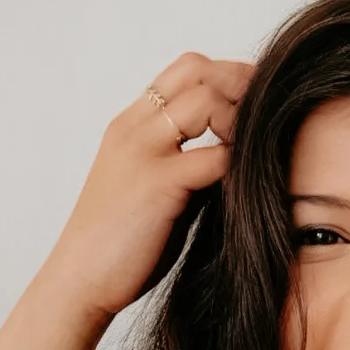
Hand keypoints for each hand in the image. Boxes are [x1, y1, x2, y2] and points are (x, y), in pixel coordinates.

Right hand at [39, 53, 252, 320]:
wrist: (79, 280)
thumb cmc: (121, 243)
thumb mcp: (157, 188)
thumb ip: (191, 164)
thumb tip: (241, 158)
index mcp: (131, 125)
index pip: (187, 69)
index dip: (229, 77)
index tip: (259, 104)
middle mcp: (134, 127)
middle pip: (199, 70)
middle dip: (242, 85)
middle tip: (270, 117)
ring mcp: (144, 151)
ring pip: (208, 100)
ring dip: (242, 122)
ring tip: (258, 153)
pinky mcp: (158, 182)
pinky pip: (217, 156)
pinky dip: (242, 164)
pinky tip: (252, 185)